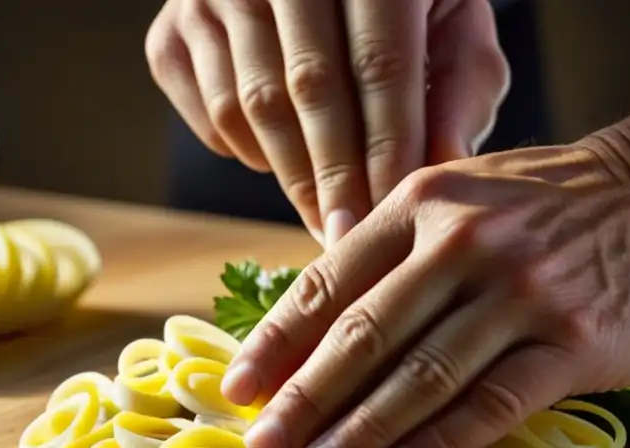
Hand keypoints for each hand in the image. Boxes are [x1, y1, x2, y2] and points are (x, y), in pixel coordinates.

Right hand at [145, 0, 508, 245]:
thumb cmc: (405, 6)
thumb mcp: (455, 29)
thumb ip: (459, 94)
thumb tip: (442, 174)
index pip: (378, 65)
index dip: (384, 152)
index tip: (390, 219)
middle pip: (308, 89)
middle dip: (333, 180)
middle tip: (347, 242)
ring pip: (251, 107)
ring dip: (292, 177)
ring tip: (325, 214)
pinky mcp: (171, 29)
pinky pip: (211, 116)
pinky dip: (249, 155)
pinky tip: (286, 161)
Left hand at [219, 133, 629, 447]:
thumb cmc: (560, 205)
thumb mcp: (470, 195)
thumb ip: (401, 248)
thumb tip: (325, 320)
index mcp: (425, 205)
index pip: (330, 282)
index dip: (277, 343)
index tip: (240, 391)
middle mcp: (465, 244)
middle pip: (364, 334)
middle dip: (304, 398)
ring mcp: (521, 292)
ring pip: (422, 375)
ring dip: (362, 431)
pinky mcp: (574, 341)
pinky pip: (492, 403)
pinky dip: (439, 443)